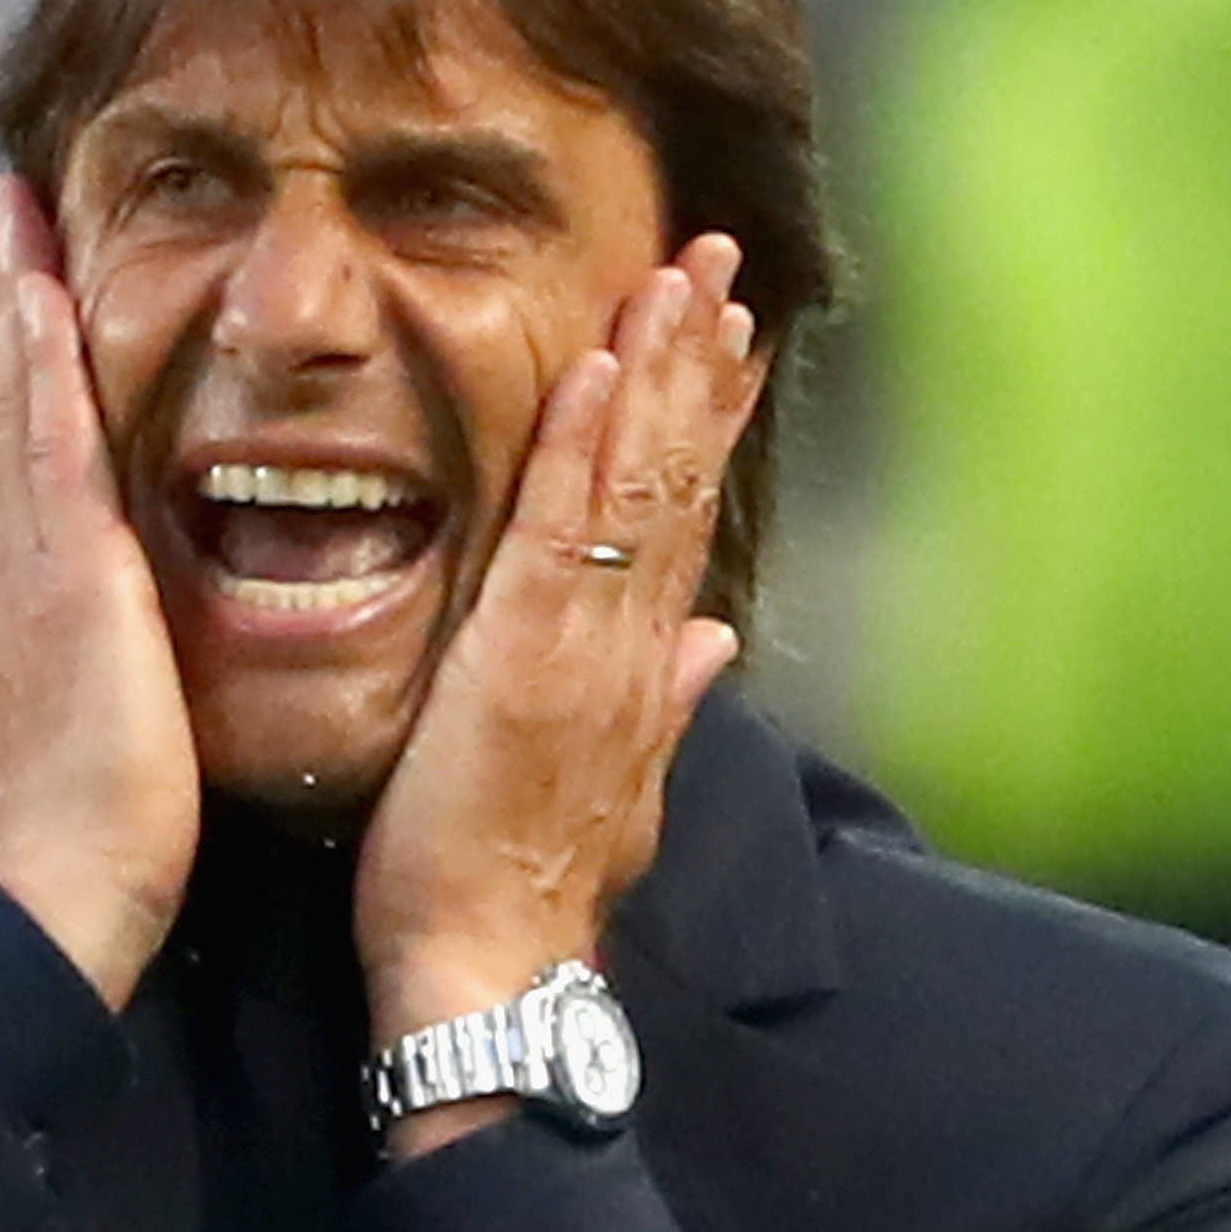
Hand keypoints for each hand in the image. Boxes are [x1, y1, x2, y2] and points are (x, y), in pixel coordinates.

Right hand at [0, 176, 194, 1007]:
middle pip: (8, 403)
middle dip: (6, 301)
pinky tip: (38, 290)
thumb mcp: (119, 719)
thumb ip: (124, 664)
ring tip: (10, 205)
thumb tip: (137, 643)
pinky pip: (47, 444)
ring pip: (15, 401)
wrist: (70, 890)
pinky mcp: (63, 577)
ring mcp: (33, 564)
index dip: (26, 365)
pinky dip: (37, 363)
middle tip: (4, 202)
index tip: (30, 282)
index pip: (33, 453)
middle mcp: (24, 565)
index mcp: (43, 598)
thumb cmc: (109, 836)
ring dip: (12, 298)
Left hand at [351, 233, 760, 1116]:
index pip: (688, 518)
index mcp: (641, 667)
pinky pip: (564, 531)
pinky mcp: (529, 659)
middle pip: (681, 477)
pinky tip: (600, 365)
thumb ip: (666, 704)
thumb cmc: (522, 889)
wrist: (496, 972)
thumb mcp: (612, 788)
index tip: (734, 335)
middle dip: (704, 362)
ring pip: (639, 484)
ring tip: (680, 273)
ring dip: (661, 371)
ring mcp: (589, 646)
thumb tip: (717, 643)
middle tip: (722, 258)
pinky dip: (587, 445)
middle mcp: (633, 644)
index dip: (713, 420)